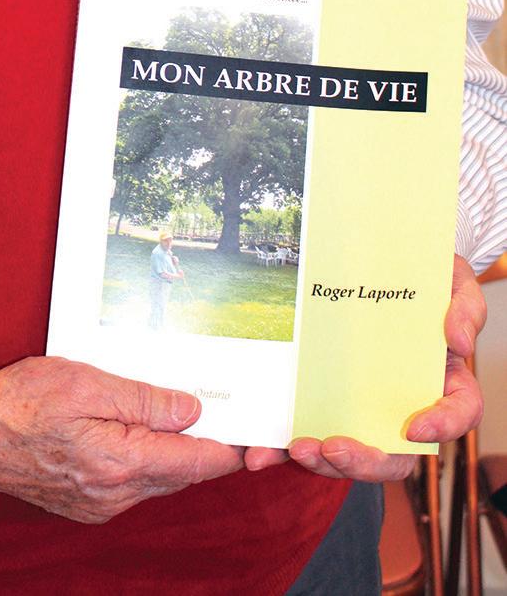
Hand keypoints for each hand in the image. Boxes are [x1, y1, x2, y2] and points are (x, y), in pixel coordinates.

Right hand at [0, 355, 243, 522]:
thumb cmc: (21, 401)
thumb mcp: (85, 382)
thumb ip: (144, 400)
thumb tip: (193, 410)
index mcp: (122, 464)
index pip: (199, 461)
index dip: (234, 445)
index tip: (257, 429)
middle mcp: (116, 495)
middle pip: (184, 472)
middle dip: (208, 443)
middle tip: (226, 407)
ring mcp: (101, 504)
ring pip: (160, 477)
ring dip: (174, 449)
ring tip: (180, 409)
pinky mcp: (87, 503)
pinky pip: (134, 482)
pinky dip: (146, 457)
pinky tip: (138, 428)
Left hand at [244, 255, 486, 479]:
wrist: (381, 262)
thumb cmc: (423, 277)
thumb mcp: (453, 280)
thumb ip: (465, 307)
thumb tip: (460, 341)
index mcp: (443, 379)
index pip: (458, 414)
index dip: (442, 427)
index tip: (414, 430)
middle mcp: (405, 404)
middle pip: (397, 455)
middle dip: (365, 460)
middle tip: (332, 448)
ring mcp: (363, 407)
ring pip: (351, 453)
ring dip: (321, 461)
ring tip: (291, 448)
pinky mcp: (325, 402)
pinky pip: (308, 430)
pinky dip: (283, 447)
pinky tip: (259, 450)